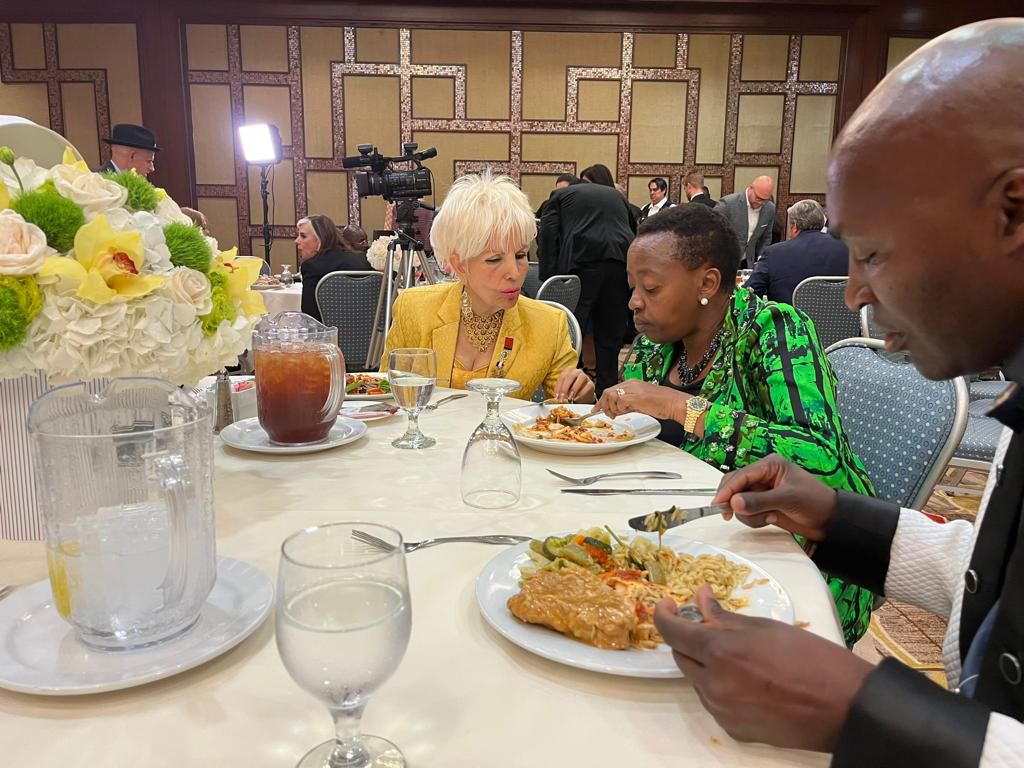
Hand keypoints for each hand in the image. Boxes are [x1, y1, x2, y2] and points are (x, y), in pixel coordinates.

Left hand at [553, 368, 594, 402]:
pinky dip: (581, 394)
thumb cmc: (571, 390)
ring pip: (580, 379)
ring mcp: (585, 376)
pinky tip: (576, 399)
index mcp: (568, 370)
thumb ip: (560, 391)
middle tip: (562, 398)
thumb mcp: (564, 389)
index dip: (558, 387)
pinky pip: (587, 387)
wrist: (583, 395)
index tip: (556, 396)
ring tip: (569, 398)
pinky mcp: (591, 384)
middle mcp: (577, 371)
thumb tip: (556, 398)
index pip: (562, 377)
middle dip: (565, 388)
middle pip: (570, 377)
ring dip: (574, 389)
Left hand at [594, 379, 684, 420]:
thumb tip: (617, 410)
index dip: (602, 401)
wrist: (673, 403)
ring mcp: (633, 389)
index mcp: (632, 383)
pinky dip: (619, 409)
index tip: (596, 409)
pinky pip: (619, 402)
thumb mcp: (641, 403)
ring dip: (611, 408)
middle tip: (604, 414)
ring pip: (611, 396)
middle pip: (608, 392)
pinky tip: (625, 412)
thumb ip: (628, 404)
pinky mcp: (635, 396)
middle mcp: (631, 384)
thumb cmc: (661, 404)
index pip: (611, 390)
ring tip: (618, 414)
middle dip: (603, 405)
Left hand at [654, 587, 871, 751]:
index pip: (672, 632)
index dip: (663, 615)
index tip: (668, 605)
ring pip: (697, 681)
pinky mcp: (734, 730)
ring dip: (705, 664)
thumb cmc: (812, 659)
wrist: (845, 708)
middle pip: (681, 657)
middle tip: (707, 626)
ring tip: (737, 655)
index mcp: (720, 652)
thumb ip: (726, 616)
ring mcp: (721, 711)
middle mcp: (713, 684)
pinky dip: (720, 687)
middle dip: (688, 639)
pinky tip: (747, 680)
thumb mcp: (767, 627)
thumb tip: (700, 599)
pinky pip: (714, 702)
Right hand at [713, 454, 837, 541]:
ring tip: (769, 517)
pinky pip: (747, 512)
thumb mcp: (787, 499)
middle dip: (735, 502)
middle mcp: (763, 476)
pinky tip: (771, 519)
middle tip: (727, 515)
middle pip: (735, 486)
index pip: (741, 475)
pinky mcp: (763, 506)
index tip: (718, 503)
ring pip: (739, 502)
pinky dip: (755, 519)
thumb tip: (734, 503)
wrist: (830, 521)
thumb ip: (759, 501)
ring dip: (750, 514)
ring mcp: (762, 492)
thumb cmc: (814, 502)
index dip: (728, 489)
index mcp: (769, 465)